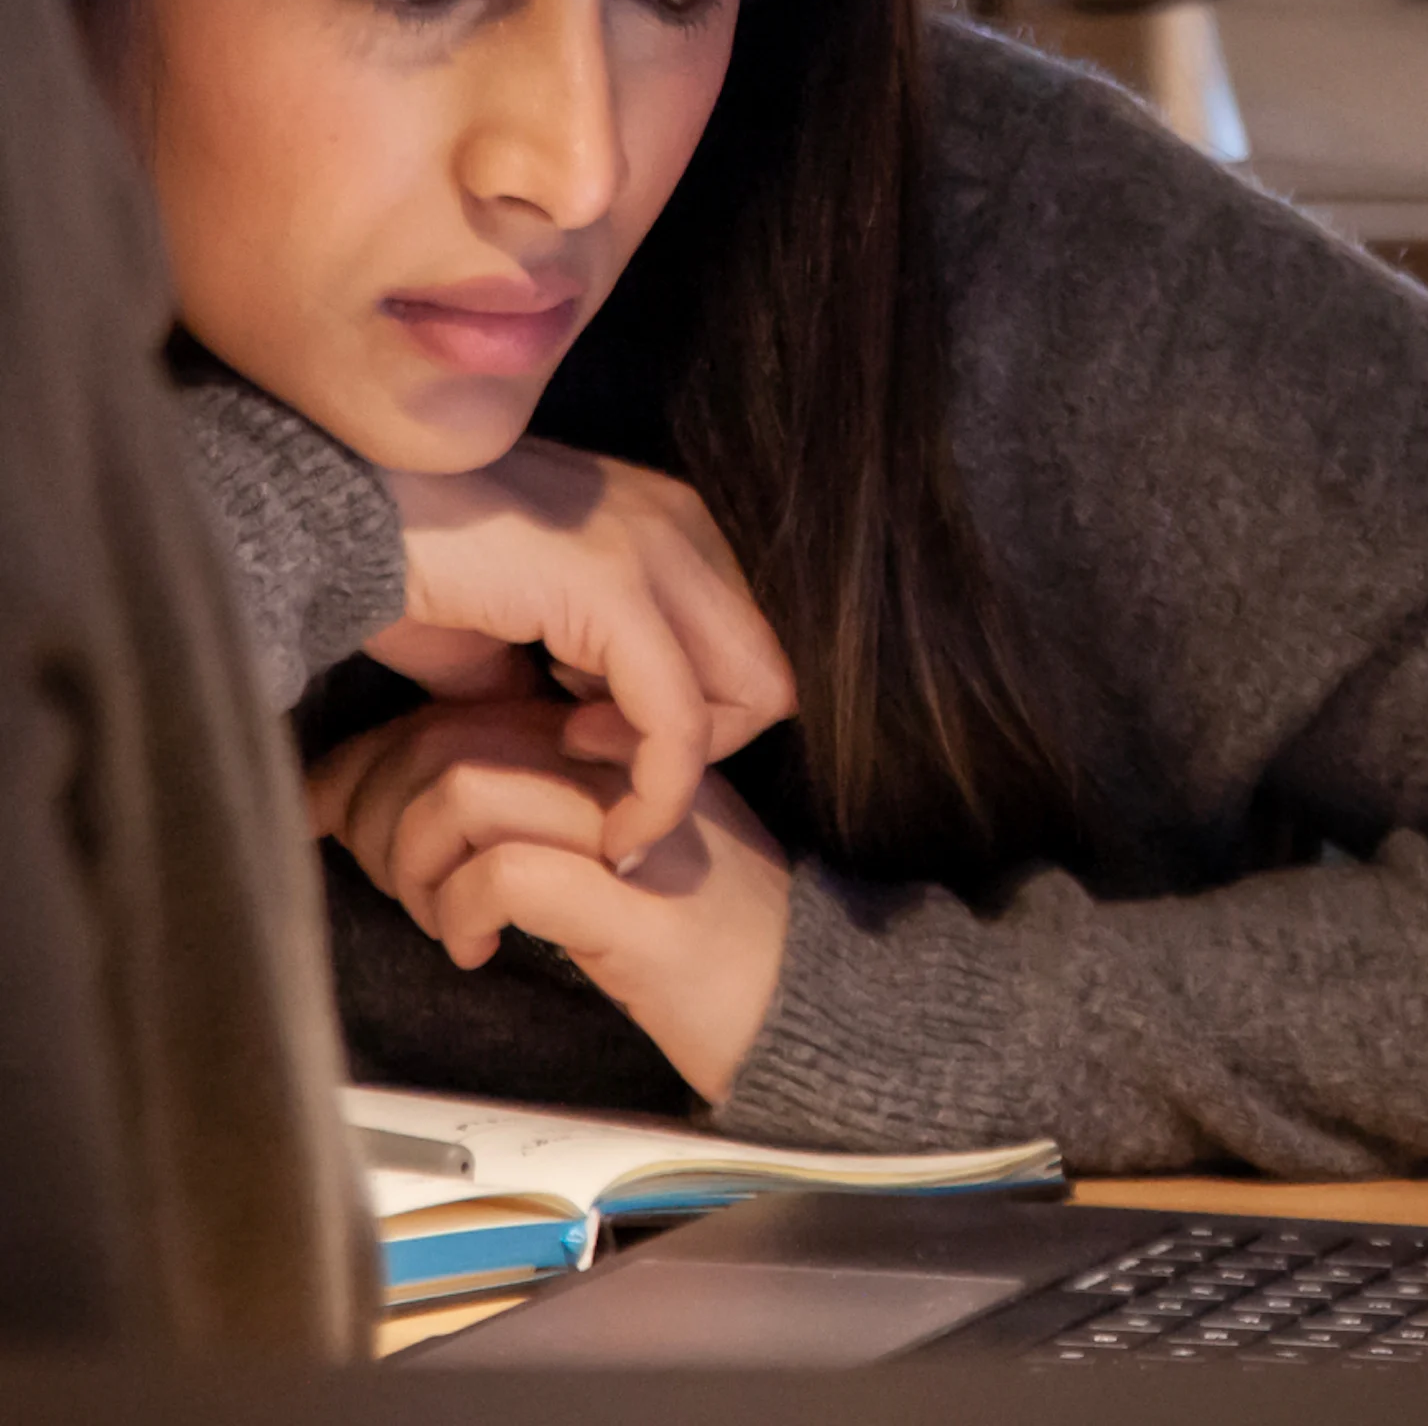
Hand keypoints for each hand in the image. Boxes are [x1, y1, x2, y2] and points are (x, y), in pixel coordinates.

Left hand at [308, 703, 788, 1103]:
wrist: (812, 997)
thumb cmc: (713, 940)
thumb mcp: (624, 852)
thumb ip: (545, 809)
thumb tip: (417, 804)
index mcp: (612, 744)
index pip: (461, 711)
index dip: (375, 757)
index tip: (334, 808)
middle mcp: (618, 766)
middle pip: (448, 737)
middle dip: (374, 805)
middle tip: (369, 872)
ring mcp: (628, 827)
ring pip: (464, 787)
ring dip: (412, 854)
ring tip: (429, 911)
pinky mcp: (633, 905)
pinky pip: (506, 871)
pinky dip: (460, 906)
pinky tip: (473, 946)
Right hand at [363, 440, 796, 868]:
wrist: (338, 520)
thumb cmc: (411, 572)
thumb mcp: (513, 633)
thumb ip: (563, 674)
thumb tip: (573, 732)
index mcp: (663, 522)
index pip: (742, 647)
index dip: (686, 718)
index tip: (591, 739)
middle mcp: (677, 523)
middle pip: (767, 674)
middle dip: (698, 748)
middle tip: (596, 764)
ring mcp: (656, 549)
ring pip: (750, 700)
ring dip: (674, 770)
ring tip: (581, 765)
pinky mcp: (619, 594)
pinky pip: (680, 727)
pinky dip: (654, 795)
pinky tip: (599, 812)